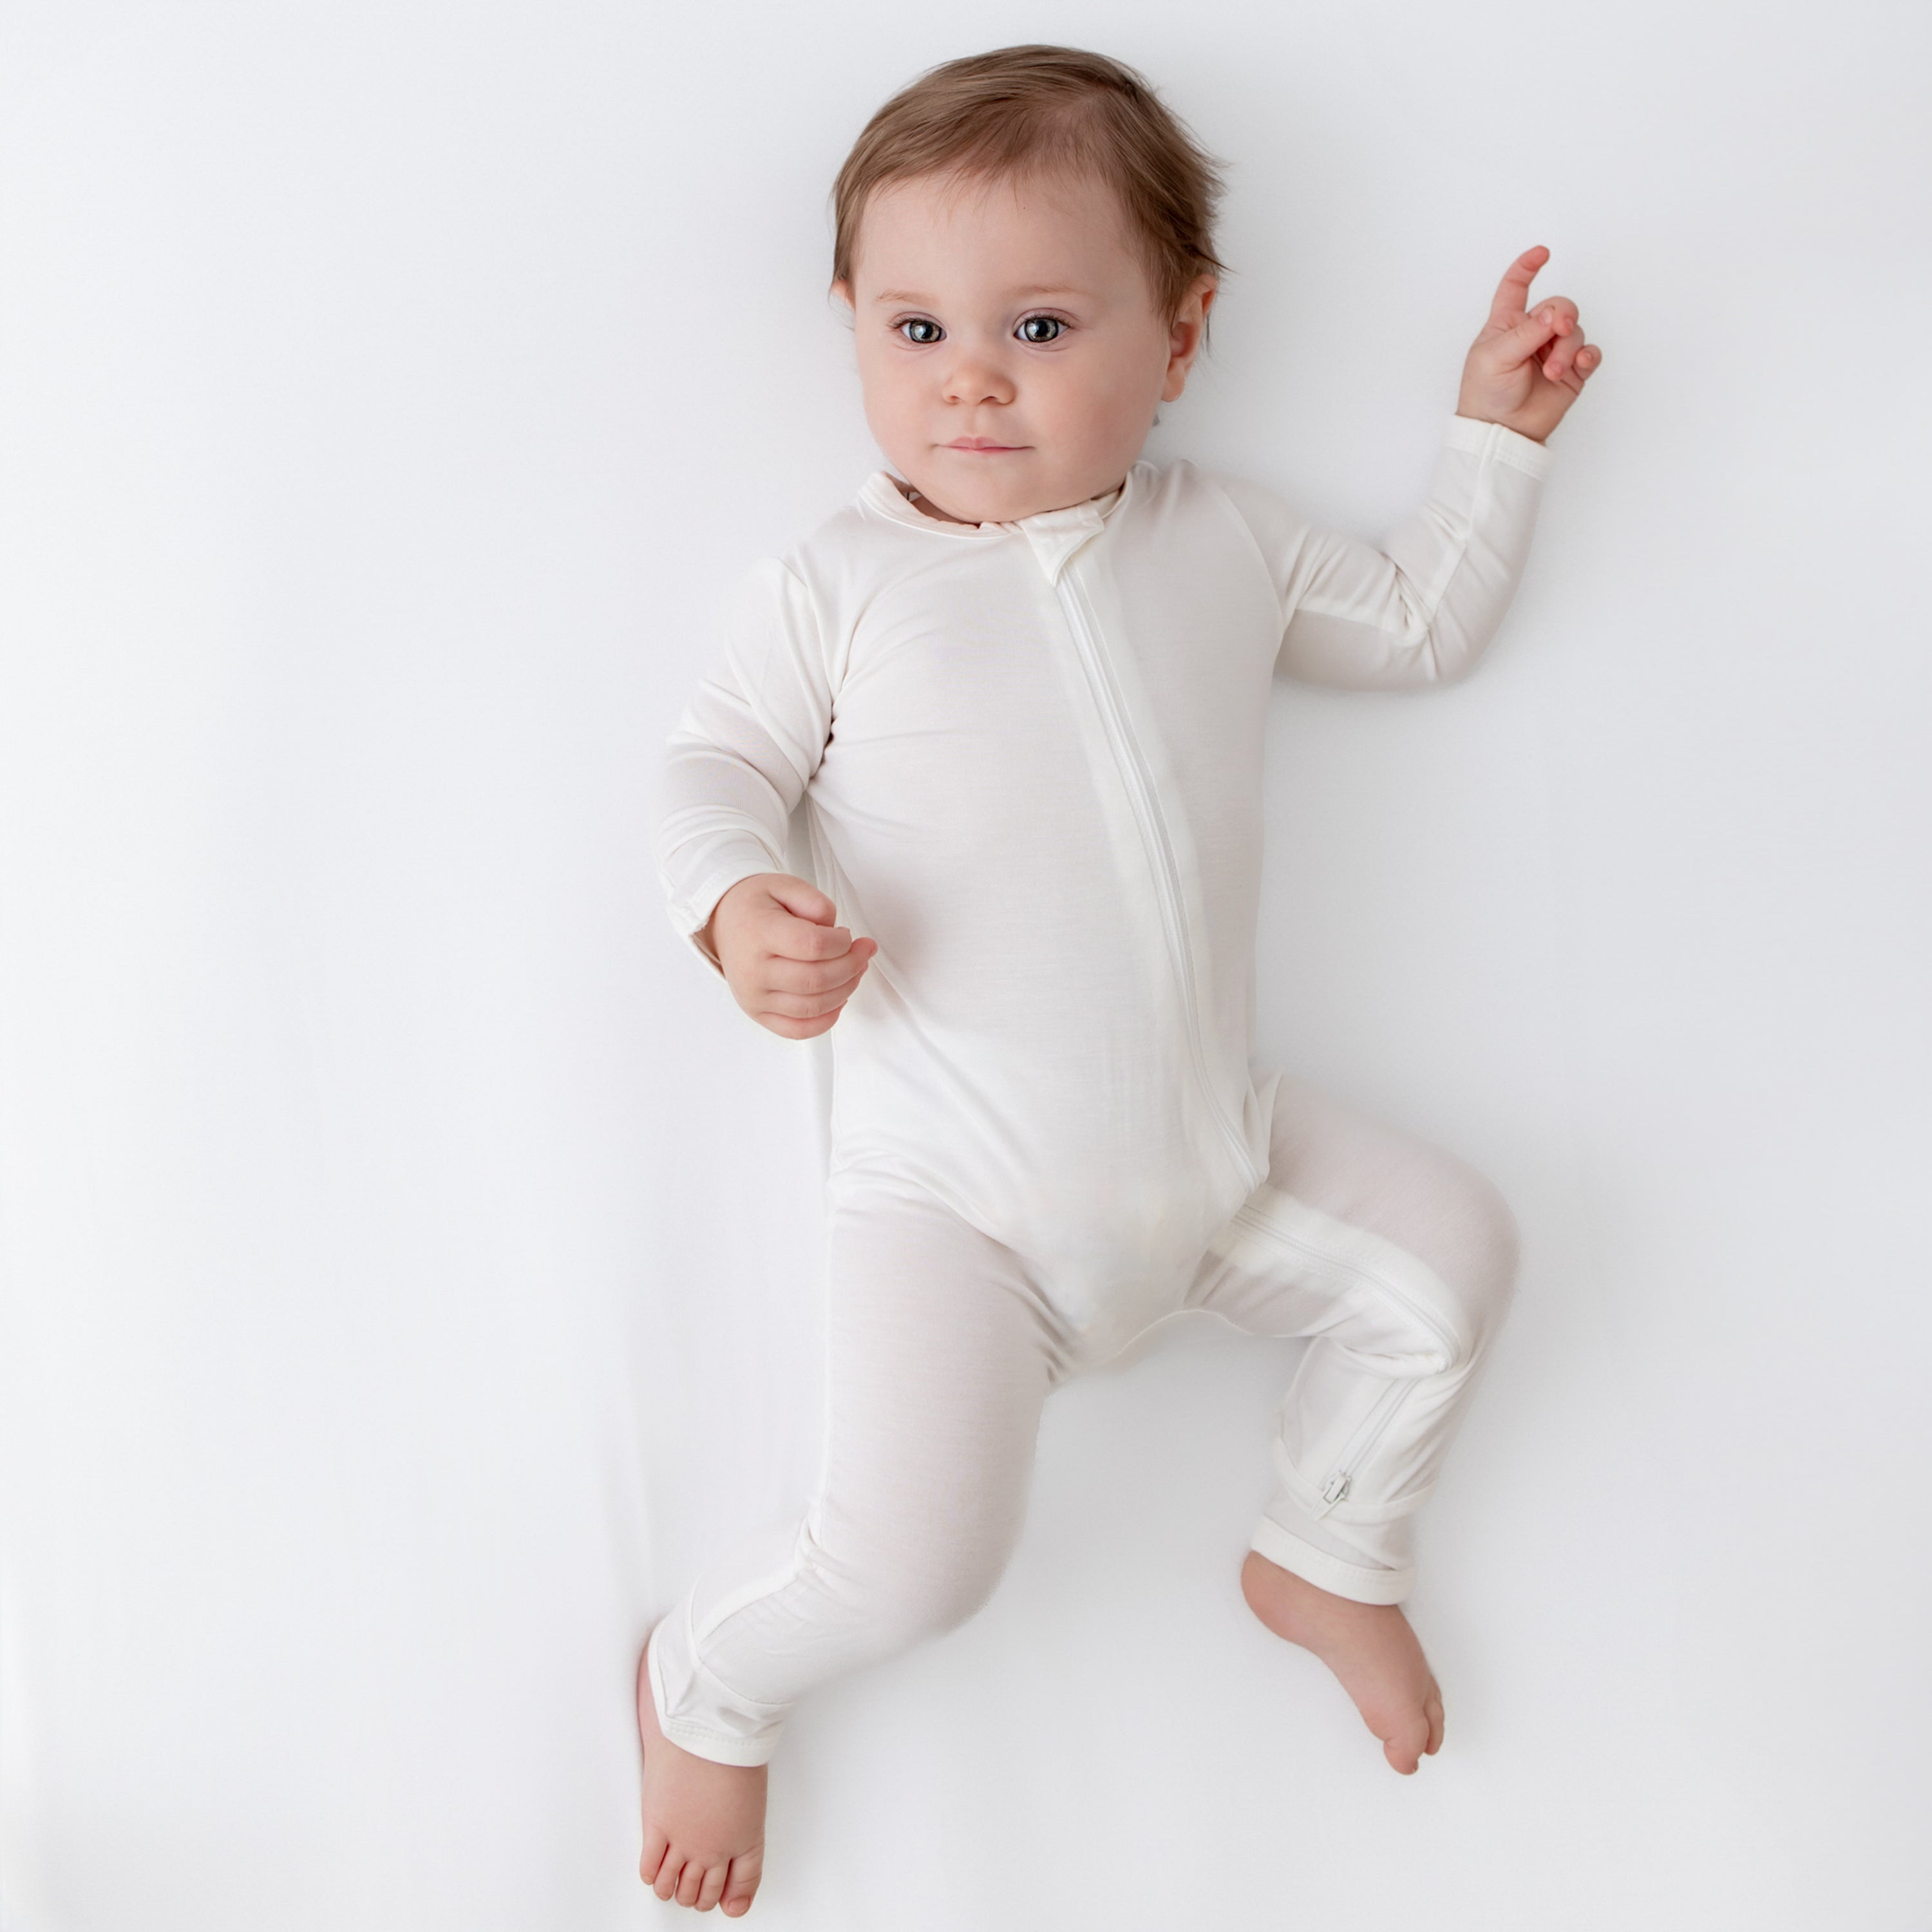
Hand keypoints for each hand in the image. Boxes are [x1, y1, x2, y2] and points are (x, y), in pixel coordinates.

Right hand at [702, 873, 877, 1039]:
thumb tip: (837, 933)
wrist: (724, 922)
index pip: (813, 946)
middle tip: (863, 952)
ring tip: (854, 971)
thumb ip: (816, 903)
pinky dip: (826, 1021)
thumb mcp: (785, 884)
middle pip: (817, 980)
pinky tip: (838, 1000)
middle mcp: (753, 970)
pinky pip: (798, 1030)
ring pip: (813, 1007)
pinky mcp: (758, 1013)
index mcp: (759, 933)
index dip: (843, 943)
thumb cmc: (756, 906)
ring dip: (845, 990)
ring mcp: (754, 996)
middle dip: (852, 966)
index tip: (848, 936)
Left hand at [1455, 245, 1600, 443]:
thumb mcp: (1496, 358)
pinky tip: (1580, 364)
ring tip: (1553, 370)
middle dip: (1562, 315)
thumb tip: (1553, 314)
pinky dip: (1588, 356)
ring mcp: (1553, 351)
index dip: (1527, 267)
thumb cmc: (1486, 394)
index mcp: (1507, 324)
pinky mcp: (1571, 372)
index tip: (1543, 253)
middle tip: (1558, 331)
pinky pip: (1590, 353)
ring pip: (1575, 331)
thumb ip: (1526, 333)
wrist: (1501, 432)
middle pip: (1559, 307)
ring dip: (1568, 347)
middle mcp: (1532, 333)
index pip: (1516, 287)